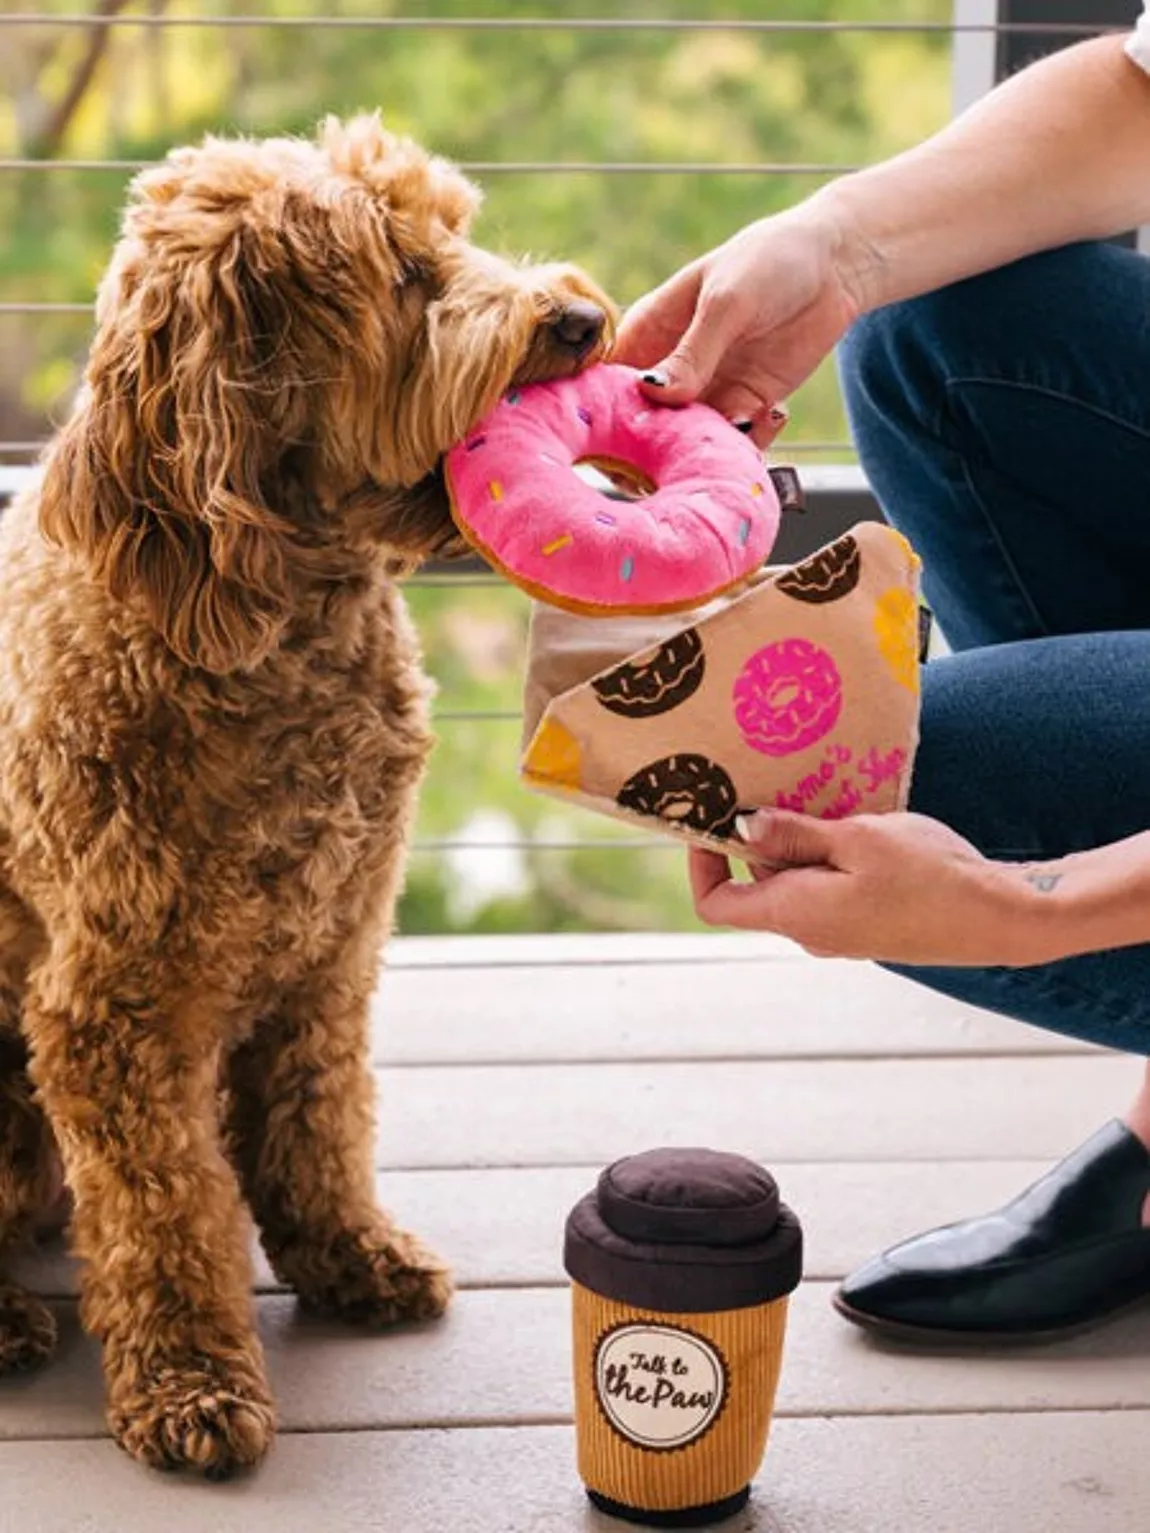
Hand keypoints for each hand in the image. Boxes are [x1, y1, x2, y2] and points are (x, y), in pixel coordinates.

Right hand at [612, 204, 862, 446]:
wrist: (837, 265)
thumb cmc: (769, 261)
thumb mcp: (727, 302)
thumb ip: (694, 352)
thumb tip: (655, 394)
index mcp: (647, 333)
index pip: (606, 384)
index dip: (603, 417)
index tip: (622, 442)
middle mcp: (669, 370)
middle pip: (640, 428)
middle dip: (657, 450)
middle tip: (691, 449)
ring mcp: (705, 393)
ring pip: (686, 446)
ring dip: (709, 449)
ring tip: (744, 425)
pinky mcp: (743, 409)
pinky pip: (732, 446)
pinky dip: (748, 446)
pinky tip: (774, 412)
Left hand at [689, 809, 1056, 967]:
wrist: (1002, 918)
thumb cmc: (930, 875)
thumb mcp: (857, 838)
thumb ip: (796, 834)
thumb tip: (745, 827)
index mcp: (795, 915)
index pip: (716, 903)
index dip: (703, 862)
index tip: (712, 820)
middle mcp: (810, 933)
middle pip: (757, 887)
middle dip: (758, 839)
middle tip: (771, 788)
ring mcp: (841, 933)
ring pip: (796, 884)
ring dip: (799, 844)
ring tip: (821, 800)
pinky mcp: (869, 926)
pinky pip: (829, 889)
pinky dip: (829, 857)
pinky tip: (855, 823)